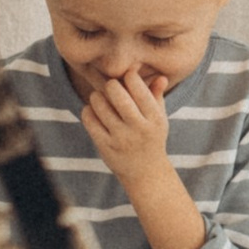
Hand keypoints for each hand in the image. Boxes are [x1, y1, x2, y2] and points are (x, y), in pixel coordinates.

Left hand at [79, 66, 174, 190]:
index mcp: (155, 118)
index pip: (137, 87)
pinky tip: (93, 111)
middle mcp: (138, 128)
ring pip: (99, 104)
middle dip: (111, 85)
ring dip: (97, 96)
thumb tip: (160, 76)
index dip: (129, 76)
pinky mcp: (105, 146)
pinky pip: (89, 120)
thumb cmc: (152, 138)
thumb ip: (158, 96)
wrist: (145, 173)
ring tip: (100, 98)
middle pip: (116, 93)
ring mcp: (121, 138)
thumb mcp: (160, 118)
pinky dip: (88, 111)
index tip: (127, 78)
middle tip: (111, 87)